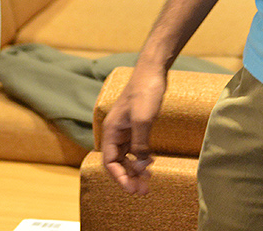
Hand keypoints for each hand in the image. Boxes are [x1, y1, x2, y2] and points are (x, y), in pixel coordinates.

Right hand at [100, 66, 167, 194]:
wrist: (153, 71)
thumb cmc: (144, 91)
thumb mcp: (143, 119)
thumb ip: (140, 144)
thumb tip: (140, 164)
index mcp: (111, 131)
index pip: (110, 162)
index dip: (119, 177)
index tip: (131, 189)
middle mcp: (116, 132)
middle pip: (118, 162)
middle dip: (129, 177)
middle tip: (143, 191)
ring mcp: (126, 129)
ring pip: (127, 157)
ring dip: (136, 170)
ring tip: (148, 181)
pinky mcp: (136, 126)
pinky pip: (136, 148)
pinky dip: (142, 158)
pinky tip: (151, 163)